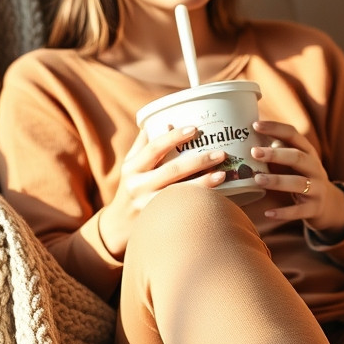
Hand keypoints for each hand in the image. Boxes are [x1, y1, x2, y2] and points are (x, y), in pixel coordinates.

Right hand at [98, 124, 226, 256]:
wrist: (119, 224)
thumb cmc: (131, 188)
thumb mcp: (131, 166)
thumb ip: (145, 145)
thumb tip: (165, 120)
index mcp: (132, 167)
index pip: (154, 148)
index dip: (174, 137)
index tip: (195, 129)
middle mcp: (137, 185)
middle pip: (172, 170)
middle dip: (198, 161)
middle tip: (221, 153)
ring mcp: (147, 204)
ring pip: (179, 192)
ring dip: (203, 183)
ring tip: (223, 174)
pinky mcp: (157, 219)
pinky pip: (181, 208)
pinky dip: (198, 200)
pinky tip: (215, 196)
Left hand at [249, 120, 343, 236]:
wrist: (327, 204)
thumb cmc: (301, 177)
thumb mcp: (294, 161)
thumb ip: (276, 150)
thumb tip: (245, 135)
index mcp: (307, 152)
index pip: (293, 135)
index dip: (275, 128)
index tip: (255, 125)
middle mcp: (314, 167)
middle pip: (297, 157)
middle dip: (275, 154)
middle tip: (254, 152)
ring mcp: (316, 188)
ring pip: (298, 183)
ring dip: (277, 181)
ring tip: (257, 179)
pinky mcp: (314, 208)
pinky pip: (299, 211)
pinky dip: (284, 212)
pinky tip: (268, 213)